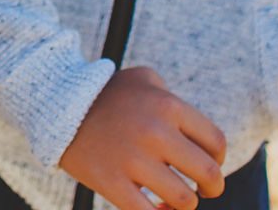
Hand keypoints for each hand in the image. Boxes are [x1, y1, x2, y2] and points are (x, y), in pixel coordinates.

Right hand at [59, 66, 226, 209]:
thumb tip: (194, 132)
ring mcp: (134, 159)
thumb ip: (173, 97)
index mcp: (169, 106)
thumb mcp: (143, 79)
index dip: (219, 160)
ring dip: (184, 205)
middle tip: (204, 190)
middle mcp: (156, 132)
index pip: (215, 143)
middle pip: (208, 174)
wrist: (58, 104)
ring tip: (174, 201)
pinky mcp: (113, 183)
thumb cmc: (106, 93)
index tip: (209, 166)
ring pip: (183, 200)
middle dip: (212, 188)